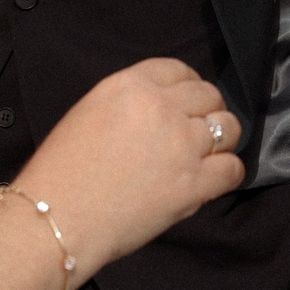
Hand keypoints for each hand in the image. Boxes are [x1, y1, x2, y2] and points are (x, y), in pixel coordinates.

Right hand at [15, 59, 241, 277]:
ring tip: (208, 156)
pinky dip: (228, 173)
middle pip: (209, 95)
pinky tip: (213, 180)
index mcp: (130, 85)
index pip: (179, 70)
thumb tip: (161, 111)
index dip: (189, 86)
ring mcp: (181, 145)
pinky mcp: (193, 184)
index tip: (189, 102)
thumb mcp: (89, 113)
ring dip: (222, 141)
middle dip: (208, 112)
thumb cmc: (62, 174)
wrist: (56, 219)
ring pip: (228, 128)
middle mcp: (161, 107)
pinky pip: (232, 168)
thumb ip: (130, 104)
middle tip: (198, 133)